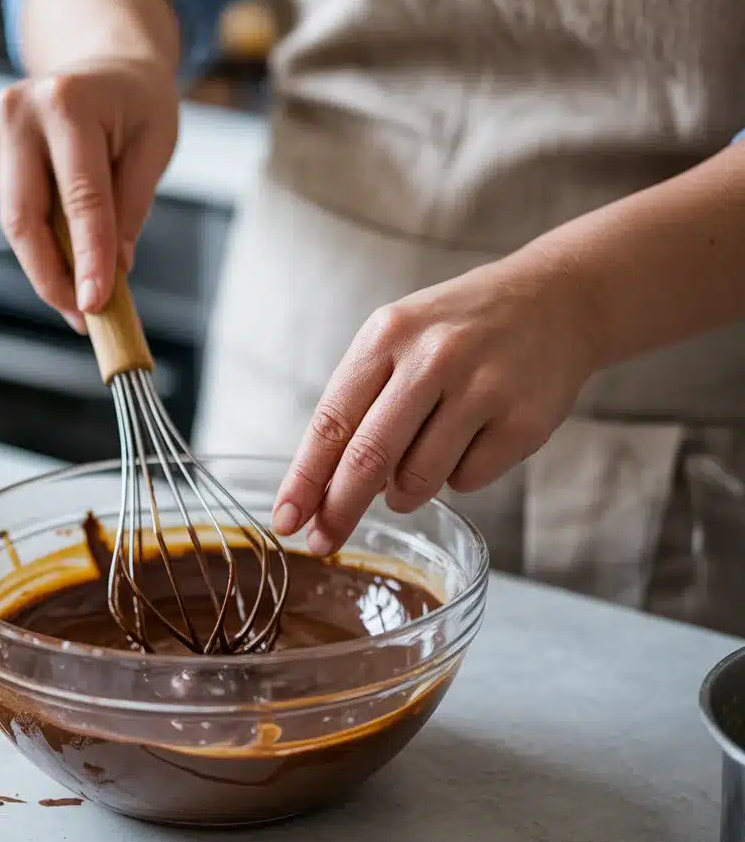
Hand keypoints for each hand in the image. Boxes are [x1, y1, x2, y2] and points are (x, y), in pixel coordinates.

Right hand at [0, 57, 177, 332]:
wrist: (105, 63)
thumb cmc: (137, 104)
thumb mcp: (154, 147)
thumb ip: (130, 208)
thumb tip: (112, 270)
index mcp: (67, 104)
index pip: (80, 199)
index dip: (88, 259)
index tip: (95, 304)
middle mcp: (19, 113)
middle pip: (25, 218)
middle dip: (52, 278)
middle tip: (83, 318)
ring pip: (16, 224)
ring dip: (49, 267)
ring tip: (83, 297)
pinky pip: (16, 213)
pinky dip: (43, 243)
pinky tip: (68, 249)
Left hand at [271, 252, 599, 554]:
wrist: (557, 299)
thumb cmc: (458, 330)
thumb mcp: (399, 340)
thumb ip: (361, 405)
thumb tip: (325, 491)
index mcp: (388, 335)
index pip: (332, 422)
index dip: (304, 479)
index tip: (284, 520)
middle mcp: (434, 357)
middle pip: (369, 457)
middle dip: (339, 510)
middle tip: (322, 542)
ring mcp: (484, 388)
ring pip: (419, 479)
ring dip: (403, 492)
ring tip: (415, 466)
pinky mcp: (524, 421)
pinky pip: (468, 480)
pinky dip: (457, 476)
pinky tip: (470, 440)